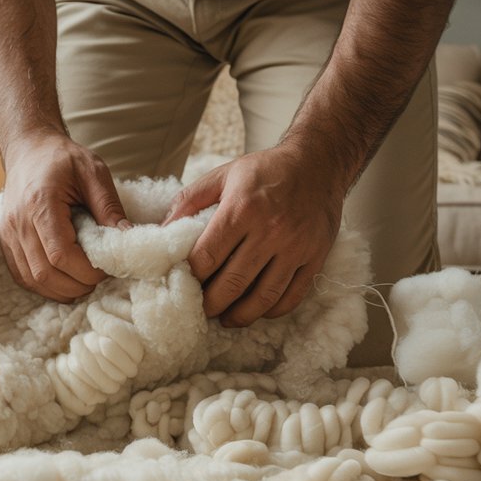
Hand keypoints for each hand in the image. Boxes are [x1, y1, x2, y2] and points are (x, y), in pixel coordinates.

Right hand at [0, 131, 129, 302]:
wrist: (29, 149)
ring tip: (85, 279)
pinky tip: (66, 278)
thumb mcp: (94, 172)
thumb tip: (128, 240)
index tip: (107, 266)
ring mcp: (9, 234)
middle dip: (77, 284)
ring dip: (62, 289)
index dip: (86, 271)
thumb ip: (110, 207)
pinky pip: (23, 276)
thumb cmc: (62, 158)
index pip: (60, 255)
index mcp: (40, 203)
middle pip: (45, 274)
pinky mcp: (7, 242)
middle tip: (99, 276)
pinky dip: (46, 285)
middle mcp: (19, 222)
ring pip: (33, 280)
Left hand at [163, 146, 345, 325]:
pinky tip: (258, 310)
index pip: (207, 256)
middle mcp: (270, 230)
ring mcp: (295, 247)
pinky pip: (292, 296)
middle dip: (211, 304)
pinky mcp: (315, 257)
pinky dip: (272, 310)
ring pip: (263, 297)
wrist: (318, 162)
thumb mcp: (224, 174)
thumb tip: (162, 230)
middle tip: (201, 309)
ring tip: (226, 318)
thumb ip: (190, 200)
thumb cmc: (266, 170)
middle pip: (233, 283)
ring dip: (240, 316)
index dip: (192, 276)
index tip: (184, 283)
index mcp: (242, 208)